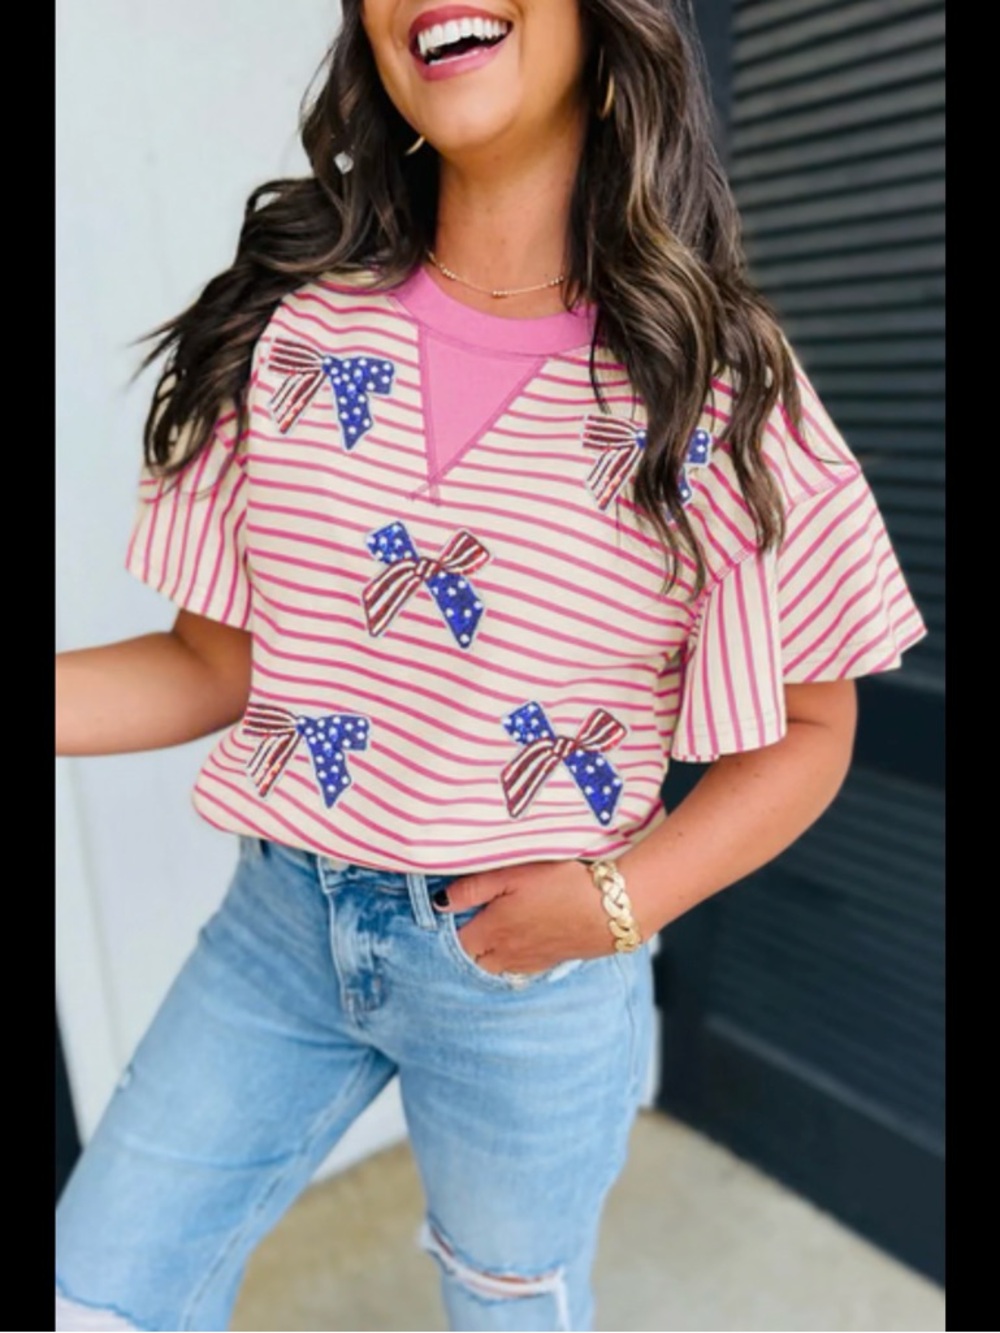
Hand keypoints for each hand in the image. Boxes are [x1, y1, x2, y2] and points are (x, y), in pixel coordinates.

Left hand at [437, 860, 613, 975]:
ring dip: (487, 955)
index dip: (448, 930)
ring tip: (489, 934)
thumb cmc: (561, 884)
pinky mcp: (549, 962)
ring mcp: (528, 961)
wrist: (609, 910)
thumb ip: (474, 888)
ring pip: (495, 968)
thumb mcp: (513, 875)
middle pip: (473, 960)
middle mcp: (506, 953)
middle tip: (467, 924)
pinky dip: (510, 962)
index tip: (449, 915)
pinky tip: (516, 946)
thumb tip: (440, 903)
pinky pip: (519, 970)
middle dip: (466, 946)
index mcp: (492, 931)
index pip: (456, 942)